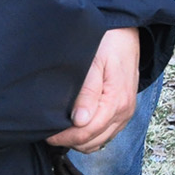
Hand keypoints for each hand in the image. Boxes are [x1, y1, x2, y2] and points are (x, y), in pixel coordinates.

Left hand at [46, 28, 139, 152]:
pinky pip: (106, 134)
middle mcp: (124, 112)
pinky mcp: (124, 112)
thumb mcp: (94, 62)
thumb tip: (79, 120)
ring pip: (99, 142)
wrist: (127, 32)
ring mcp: (125, 113)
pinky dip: (91, 134)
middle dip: (70, 139)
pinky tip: (77, 122)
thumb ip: (87, 91)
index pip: (86, 132)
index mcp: (116, 101)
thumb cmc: (108, 42)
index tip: (47, 131)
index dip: (63, 136)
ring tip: (62, 126)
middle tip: (51, 128)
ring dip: (80, 139)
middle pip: (92, 142)